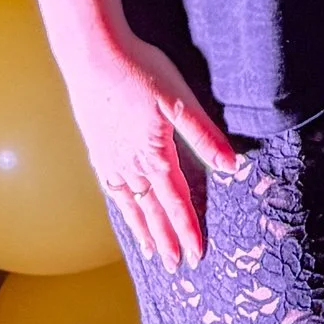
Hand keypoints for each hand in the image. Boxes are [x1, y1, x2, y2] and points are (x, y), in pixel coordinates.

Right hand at [65, 32, 237, 270]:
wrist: (92, 56)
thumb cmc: (140, 71)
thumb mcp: (180, 100)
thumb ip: (204, 135)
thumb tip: (231, 165)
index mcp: (155, 155)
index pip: (176, 202)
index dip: (188, 229)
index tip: (197, 255)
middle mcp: (130, 165)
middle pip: (152, 211)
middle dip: (166, 240)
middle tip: (175, 267)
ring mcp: (110, 159)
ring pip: (130, 204)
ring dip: (142, 230)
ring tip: (151, 253)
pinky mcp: (98, 148)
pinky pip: (112, 189)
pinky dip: (121, 208)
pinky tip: (125, 211)